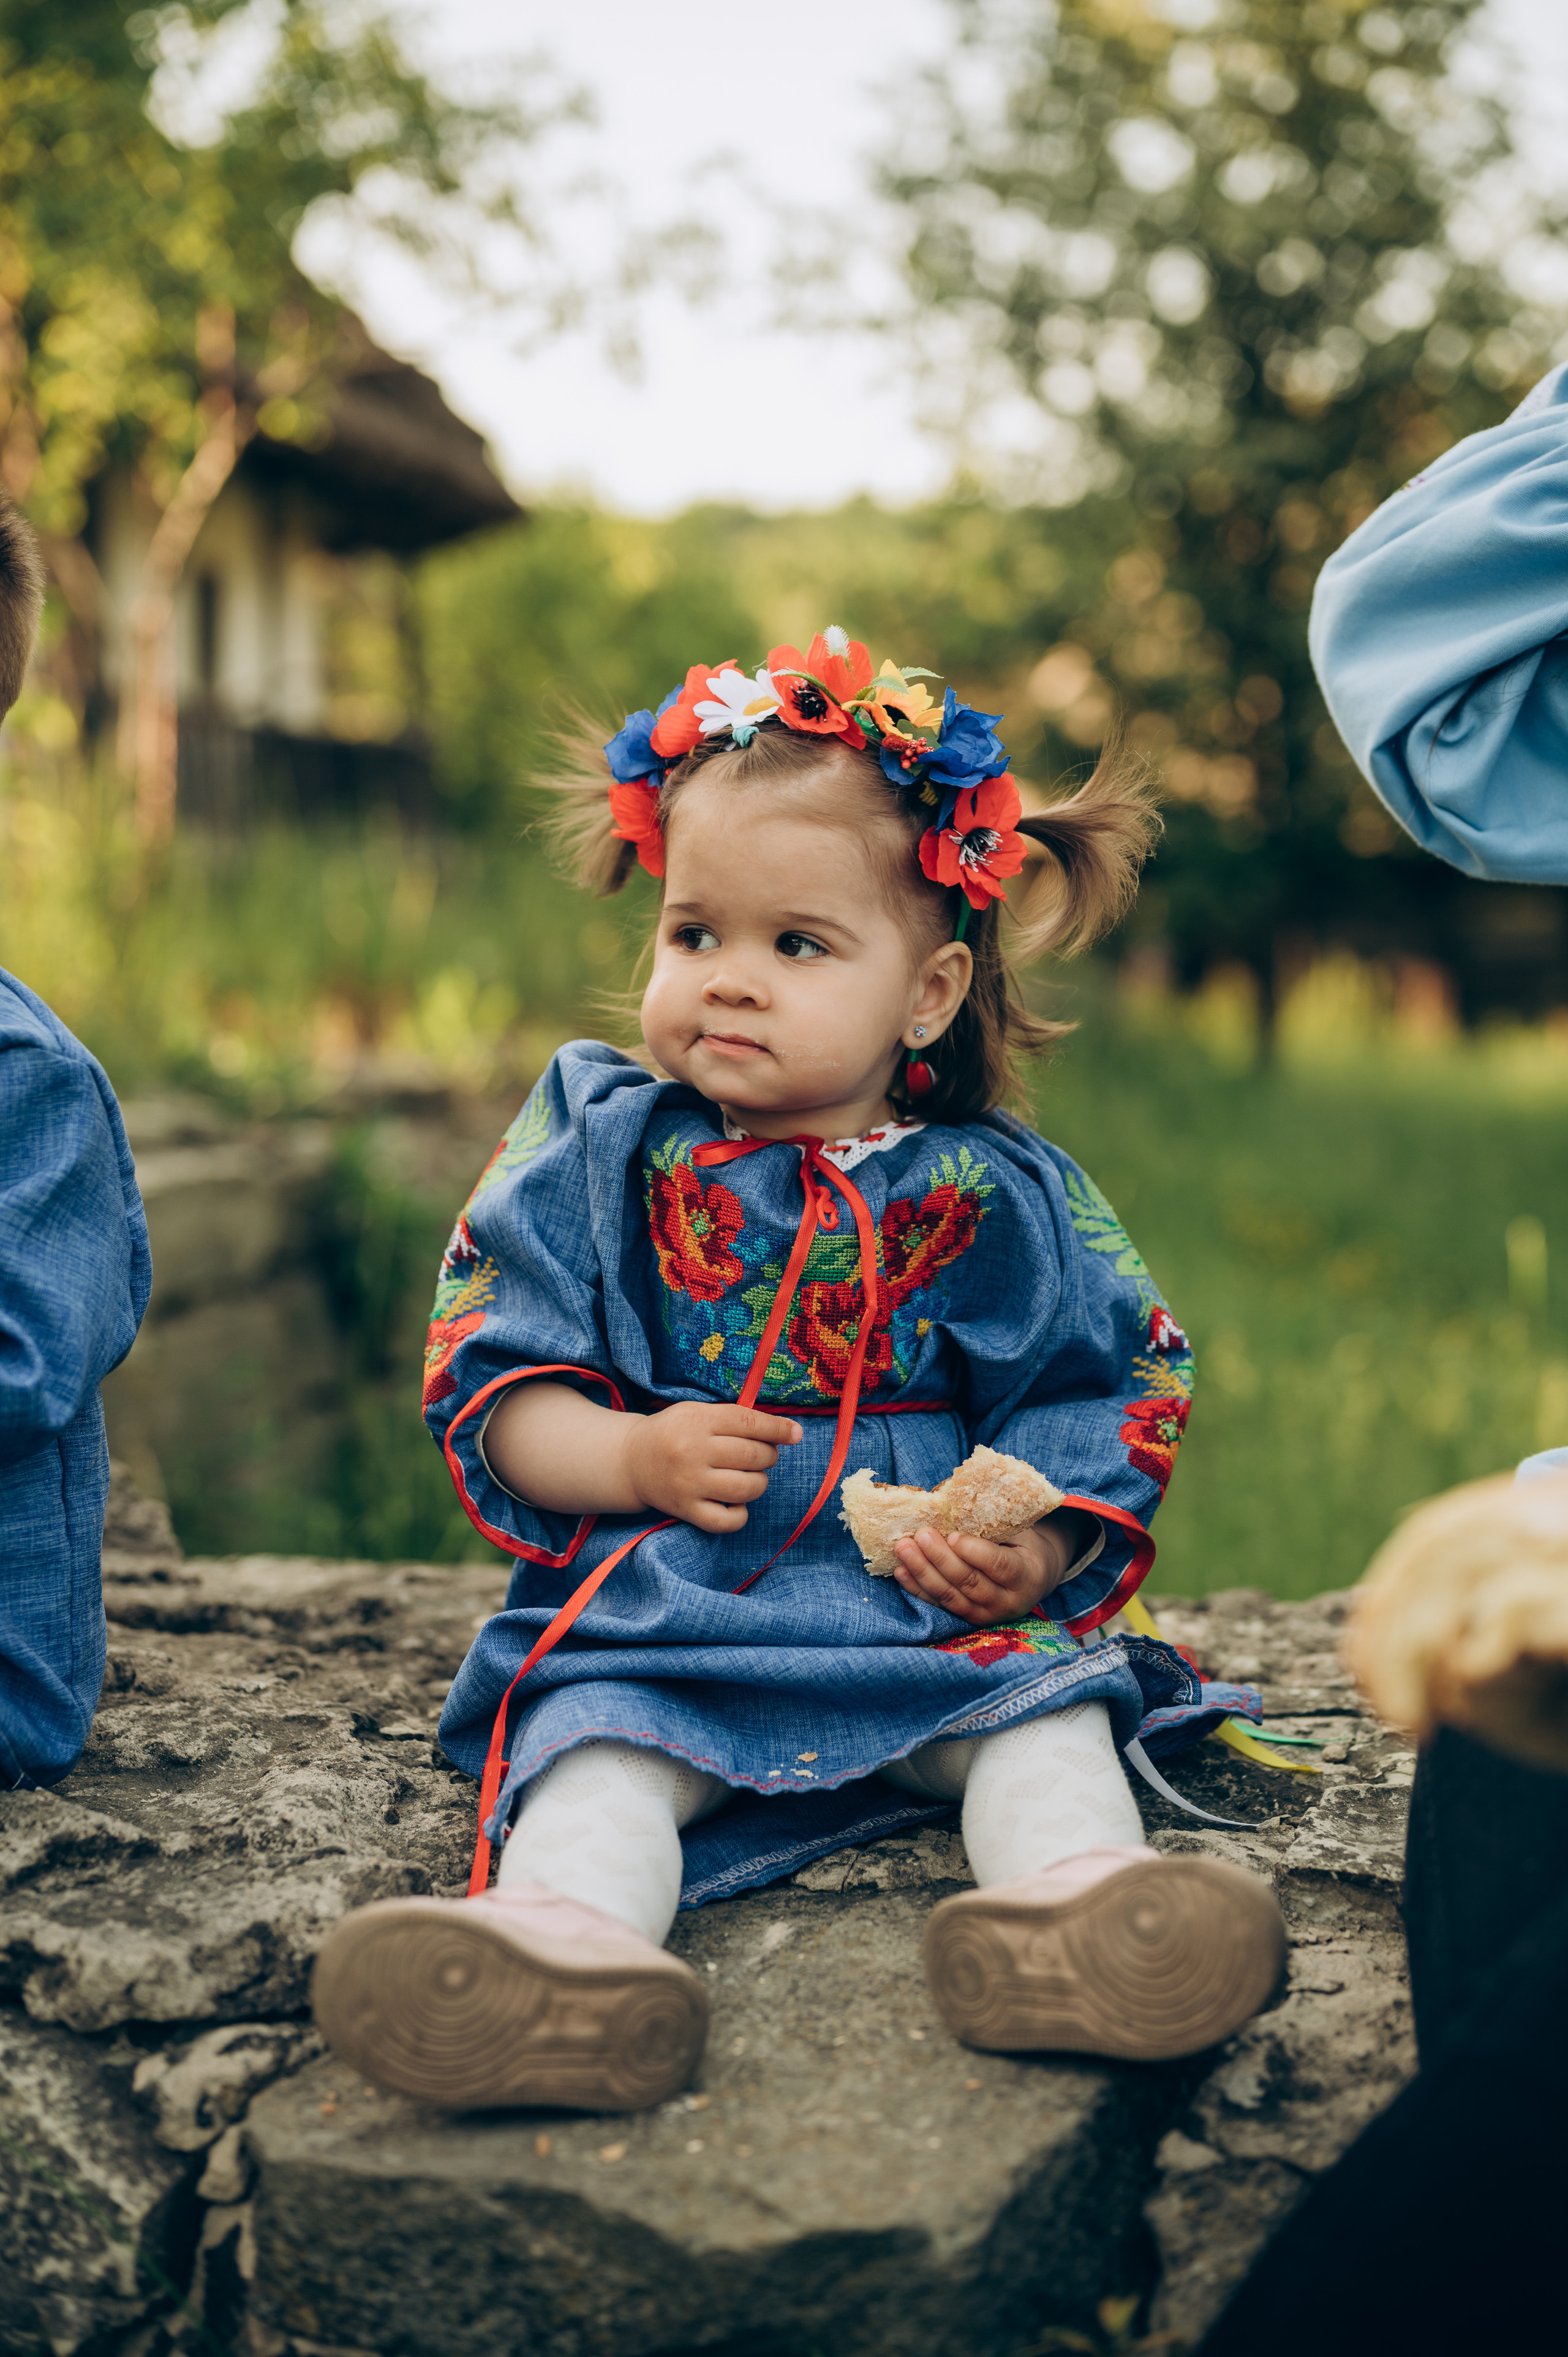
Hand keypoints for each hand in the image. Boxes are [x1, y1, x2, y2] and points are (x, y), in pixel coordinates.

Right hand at [622, 1402, 801, 1534]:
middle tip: (762, 1455)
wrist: (632, 1461)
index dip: (778, 1430)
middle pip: (752, 1455)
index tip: (795, 1434)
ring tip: (751, 1477)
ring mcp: (689, 1484)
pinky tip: (737, 1504)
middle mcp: (693, 1451)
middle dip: (768, 1456)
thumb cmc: (674, 1433)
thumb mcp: (697, 1412)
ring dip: (759, 1483)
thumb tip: (787, 1431)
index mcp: (697, 1421)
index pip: (749, 1423)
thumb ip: (736, 1418)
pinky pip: (726, 1521)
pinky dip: (740, 1515)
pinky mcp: (685, 1510)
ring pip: (746, 1488)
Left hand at [891, 1509, 1089, 1628]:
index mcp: (1026, 1575)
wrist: (1033, 1579)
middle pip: (970, 1582)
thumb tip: (953, 1505)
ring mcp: (986, 1614)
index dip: (974, 1552)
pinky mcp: (966, 1619)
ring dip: (923, 1572)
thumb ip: (993, 1526)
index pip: (1000, 1566)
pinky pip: (939, 1605)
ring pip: (950, 1596)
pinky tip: (901, 1571)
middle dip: (941, 1558)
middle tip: (920, 1535)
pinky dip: (918, 1588)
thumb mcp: (1019, 1533)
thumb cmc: (1022, 1546)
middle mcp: (1007, 1601)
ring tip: (904, 1549)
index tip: (953, 1535)